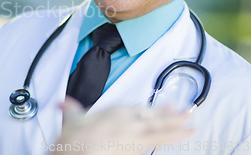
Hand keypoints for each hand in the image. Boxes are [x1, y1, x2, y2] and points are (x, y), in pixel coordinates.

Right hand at [55, 96, 193, 154]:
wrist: (76, 152)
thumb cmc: (74, 139)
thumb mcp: (70, 121)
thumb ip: (69, 110)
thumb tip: (61, 104)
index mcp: (112, 111)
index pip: (136, 109)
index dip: (151, 109)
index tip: (162, 108)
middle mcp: (126, 119)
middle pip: (152, 115)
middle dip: (170, 113)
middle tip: (186, 110)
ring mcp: (133, 133)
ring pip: (160, 125)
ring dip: (178, 122)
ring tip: (192, 119)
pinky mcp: (138, 146)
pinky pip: (161, 139)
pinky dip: (176, 135)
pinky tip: (188, 133)